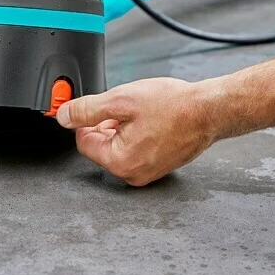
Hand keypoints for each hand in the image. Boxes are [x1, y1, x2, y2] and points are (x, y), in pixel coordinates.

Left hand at [56, 78, 217, 186]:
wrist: (210, 110)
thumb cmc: (174, 106)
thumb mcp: (121, 101)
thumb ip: (86, 110)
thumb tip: (64, 116)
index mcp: (119, 162)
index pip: (83, 141)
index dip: (88, 120)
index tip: (100, 107)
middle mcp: (132, 174)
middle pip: (101, 144)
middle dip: (108, 123)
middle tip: (128, 107)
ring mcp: (147, 172)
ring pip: (119, 144)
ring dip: (123, 126)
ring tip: (144, 113)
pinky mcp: (158, 165)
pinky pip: (136, 148)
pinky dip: (138, 132)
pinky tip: (152, 120)